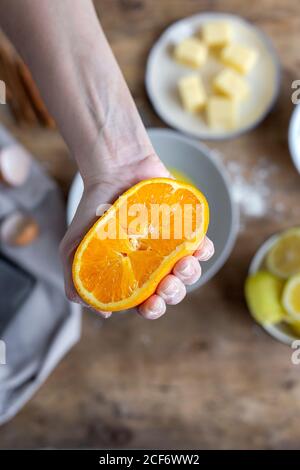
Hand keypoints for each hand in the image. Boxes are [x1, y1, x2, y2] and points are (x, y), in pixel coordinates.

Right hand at [60, 153, 213, 318]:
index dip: (152, 309)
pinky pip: (203, 246)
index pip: (147, 303)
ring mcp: (171, 247)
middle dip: (173, 294)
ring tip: (181, 265)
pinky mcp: (186, 228)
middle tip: (166, 285)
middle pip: (172, 291)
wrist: (112, 174)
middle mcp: (155, 265)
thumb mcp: (74, 250)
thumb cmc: (93, 212)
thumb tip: (105, 312)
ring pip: (190, 272)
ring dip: (189, 275)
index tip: (150, 304)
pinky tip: (195, 249)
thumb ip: (78, 282)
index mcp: (133, 275)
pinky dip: (204, 252)